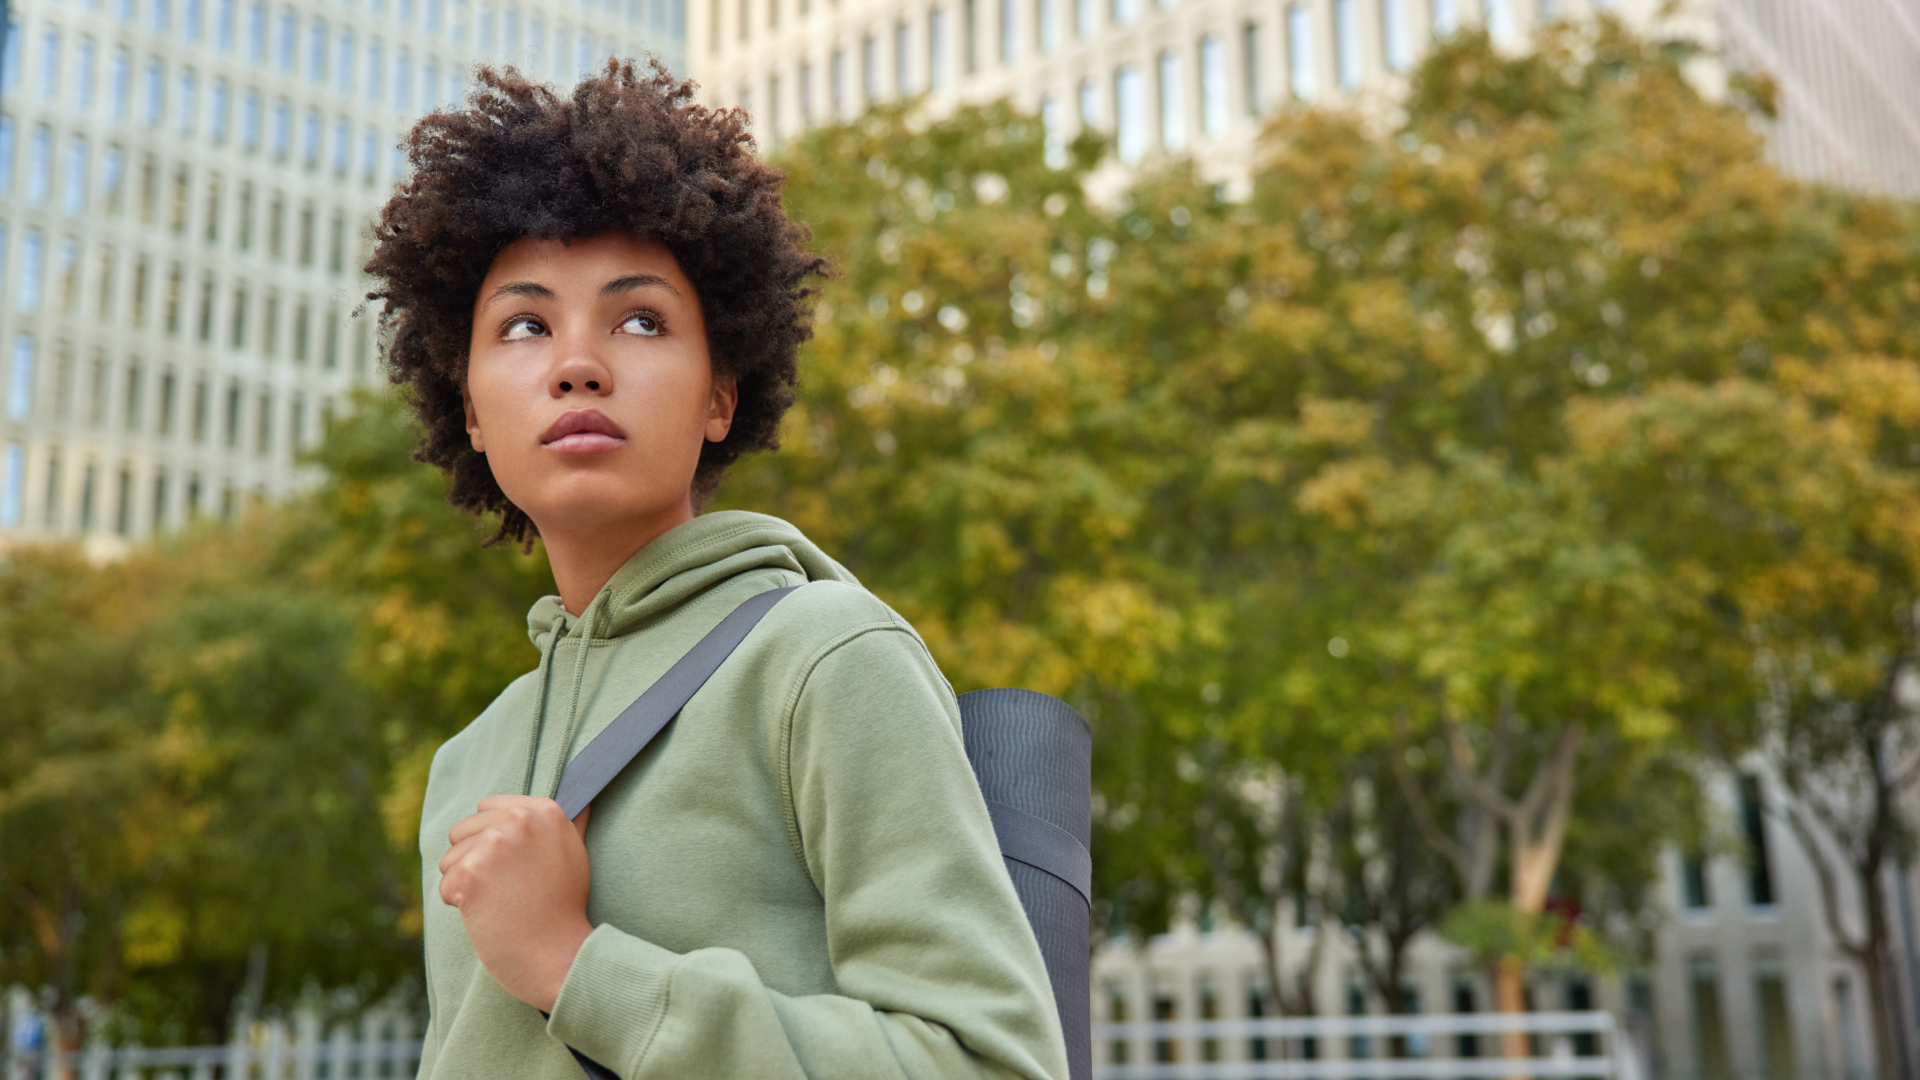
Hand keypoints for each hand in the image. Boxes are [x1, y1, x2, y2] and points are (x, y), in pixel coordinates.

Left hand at [439, 796, 594, 1012]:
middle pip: (462, 831)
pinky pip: (446, 886)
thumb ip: (570, 823)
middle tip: (509, 889)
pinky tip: (490, 915)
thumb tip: (582, 802)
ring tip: (501, 903)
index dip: (492, 840)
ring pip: (449, 860)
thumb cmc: (564, 909)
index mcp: (544, 810)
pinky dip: (461, 907)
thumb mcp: (574, 854)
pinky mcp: (471, 873)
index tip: (514, 866)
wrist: (559, 955)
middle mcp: (519, 820)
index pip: (487, 808)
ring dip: (466, 885)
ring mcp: (494, 845)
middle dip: (475, 861)